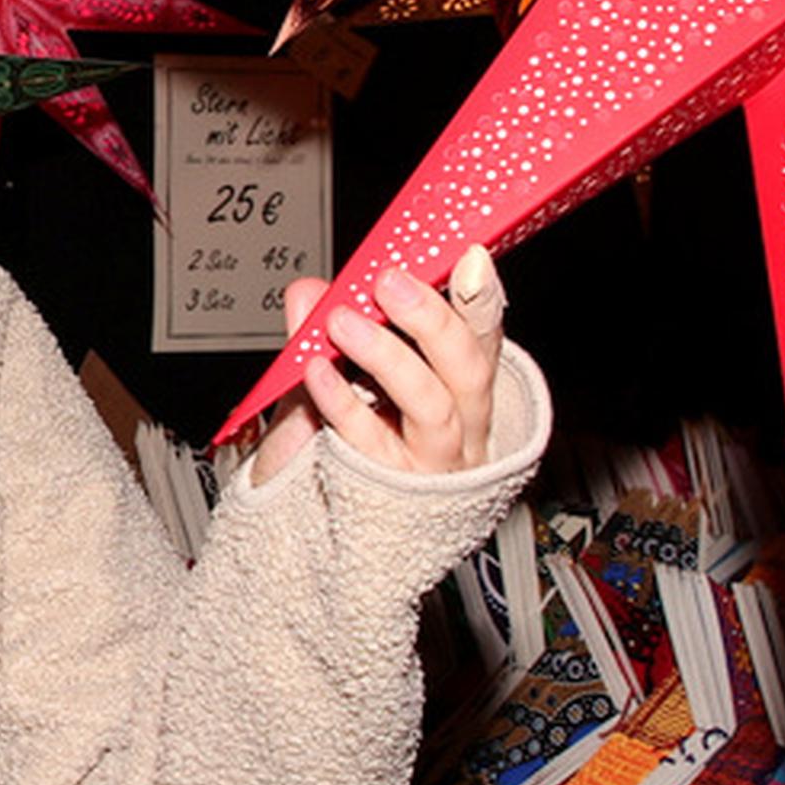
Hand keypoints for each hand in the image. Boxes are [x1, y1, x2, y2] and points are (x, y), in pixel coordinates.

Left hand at [250, 245, 505, 479]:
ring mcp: (430, 463)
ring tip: (342, 323)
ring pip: (432, 407)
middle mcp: (459, 427)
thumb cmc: (334, 446)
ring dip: (388, 358)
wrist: (302, 526)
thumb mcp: (328, 379)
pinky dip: (343, 404)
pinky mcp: (391, 493)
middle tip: (390, 284)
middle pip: (468, 370)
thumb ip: (320, 334)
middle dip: (434, 320)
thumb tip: (309, 290)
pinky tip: (317, 373)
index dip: (482, 297)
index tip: (470, 259)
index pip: (482, 336)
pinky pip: (373, 444)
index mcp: (458, 387)